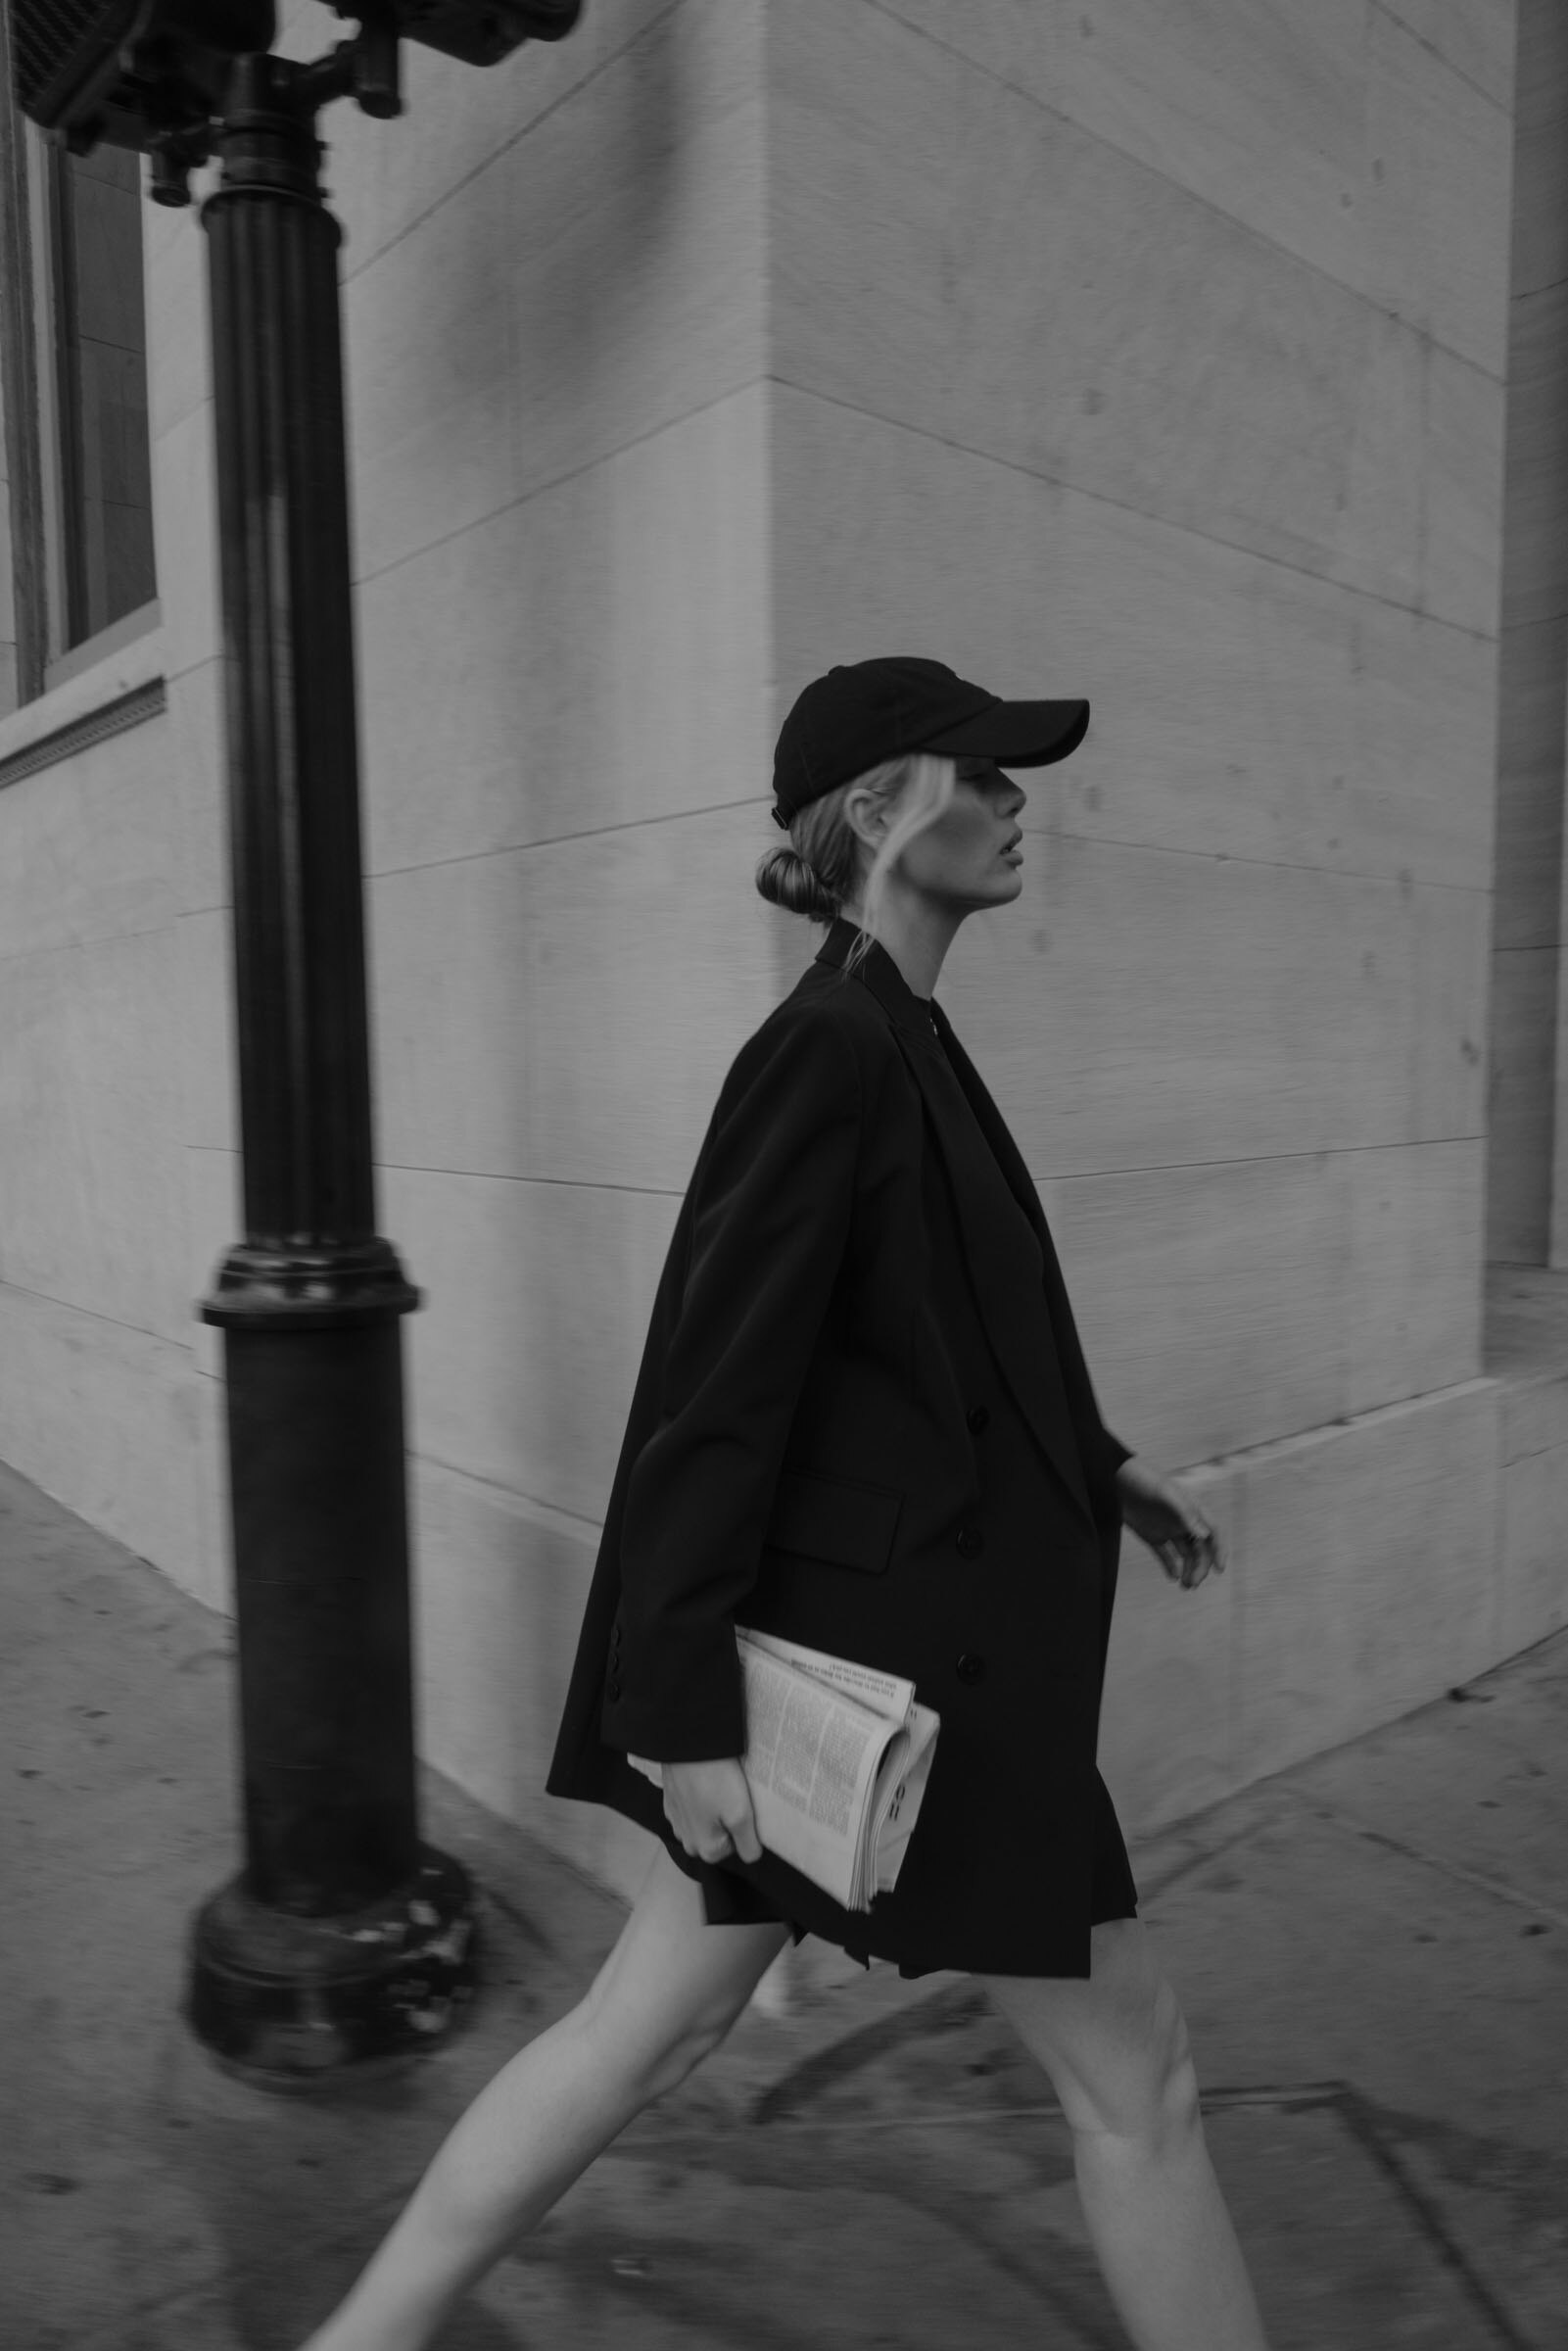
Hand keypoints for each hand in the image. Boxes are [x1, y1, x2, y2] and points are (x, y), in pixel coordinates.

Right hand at [661, 1757, 762, 1865]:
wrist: (687, 1743)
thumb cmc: (714, 1779)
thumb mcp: (740, 1814)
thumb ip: (748, 1844)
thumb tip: (751, 1856)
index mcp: (704, 1848)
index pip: (734, 1849)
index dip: (743, 1829)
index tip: (742, 1807)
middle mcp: (686, 1838)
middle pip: (717, 1837)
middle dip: (726, 1820)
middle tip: (733, 1795)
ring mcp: (675, 1819)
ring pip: (704, 1821)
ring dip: (713, 1808)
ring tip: (720, 1785)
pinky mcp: (670, 1800)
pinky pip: (691, 1806)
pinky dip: (699, 1796)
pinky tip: (706, 1780)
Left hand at [1114, 1455, 1223, 1589]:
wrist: (1114, 1479)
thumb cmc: (1143, 1480)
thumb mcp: (1165, 1493)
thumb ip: (1185, 1513)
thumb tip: (1205, 1534)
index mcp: (1193, 1509)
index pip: (1213, 1531)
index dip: (1220, 1550)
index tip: (1220, 1569)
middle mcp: (1184, 1521)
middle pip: (1200, 1549)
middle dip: (1200, 1567)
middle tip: (1192, 1583)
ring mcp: (1169, 1529)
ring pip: (1185, 1555)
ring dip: (1188, 1570)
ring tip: (1185, 1585)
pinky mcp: (1153, 1536)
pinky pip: (1165, 1555)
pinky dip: (1170, 1567)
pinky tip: (1172, 1577)